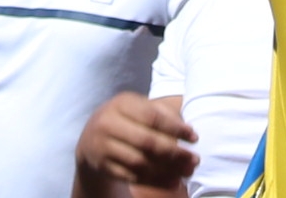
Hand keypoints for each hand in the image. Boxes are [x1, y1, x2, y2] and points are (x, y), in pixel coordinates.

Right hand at [74, 93, 197, 188]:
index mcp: (121, 103)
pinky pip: (132, 176)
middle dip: (174, 152)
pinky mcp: (103, 165)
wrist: (91, 138)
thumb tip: (188, 132)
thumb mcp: (138, 108)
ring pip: (140, 162)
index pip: (152, 117)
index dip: (176, 128)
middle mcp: (108, 123)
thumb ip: (162, 114)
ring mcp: (103, 146)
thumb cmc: (125, 120)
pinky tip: (172, 181)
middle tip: (194, 159)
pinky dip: (155, 181)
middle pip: (147, 141)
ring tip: (186, 172)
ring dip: (167, 170)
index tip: (194, 137)